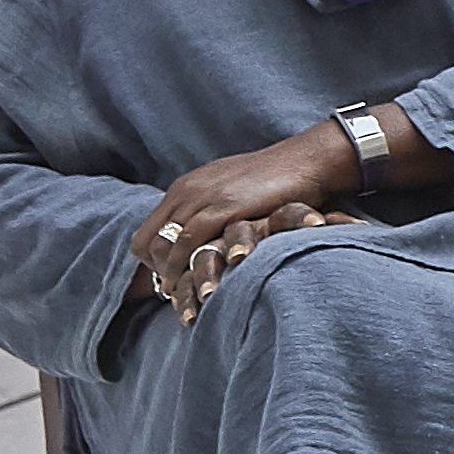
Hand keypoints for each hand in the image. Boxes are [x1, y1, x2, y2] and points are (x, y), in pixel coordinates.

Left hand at [131, 134, 354, 321]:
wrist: (306, 159)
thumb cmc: (277, 179)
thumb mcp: (232, 191)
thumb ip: (212, 209)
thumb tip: (203, 236)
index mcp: (184, 189)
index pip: (146, 234)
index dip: (154, 262)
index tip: (173, 277)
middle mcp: (185, 192)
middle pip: (148, 243)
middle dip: (158, 273)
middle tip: (179, 291)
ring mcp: (202, 199)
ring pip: (165, 245)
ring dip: (171, 275)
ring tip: (186, 294)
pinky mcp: (224, 207)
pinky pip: (190, 241)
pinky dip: (188, 265)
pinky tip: (200, 281)